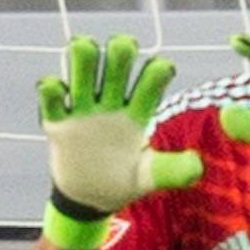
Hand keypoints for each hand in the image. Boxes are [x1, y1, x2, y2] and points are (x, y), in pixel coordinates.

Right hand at [38, 34, 200, 249]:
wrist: (89, 200)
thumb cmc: (123, 183)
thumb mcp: (148, 177)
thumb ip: (171, 170)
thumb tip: (198, 166)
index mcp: (138, 110)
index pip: (153, 74)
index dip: (157, 69)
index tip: (159, 76)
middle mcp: (113, 101)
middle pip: (118, 56)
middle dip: (121, 49)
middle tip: (120, 59)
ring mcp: (84, 108)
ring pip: (84, 60)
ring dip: (85, 53)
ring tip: (85, 56)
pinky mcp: (58, 121)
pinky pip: (51, 93)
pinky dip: (53, 87)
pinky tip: (61, 97)